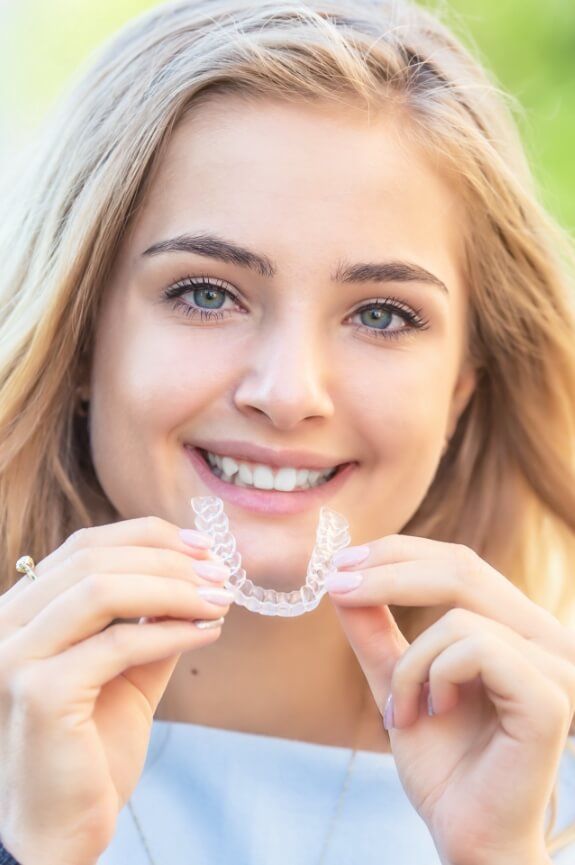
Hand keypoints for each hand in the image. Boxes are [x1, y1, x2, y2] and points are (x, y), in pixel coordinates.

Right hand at [0, 518, 231, 864]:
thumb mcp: (127, 670)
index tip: (202, 546)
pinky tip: (208, 633)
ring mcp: (15, 656)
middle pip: (94, 559)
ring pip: (103, 589)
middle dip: (169, 560)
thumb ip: (150, 622)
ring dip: (174, 588)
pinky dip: (171, 631)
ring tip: (220, 600)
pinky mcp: (39, 692)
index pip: (84, 545)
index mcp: (23, 611)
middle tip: (220, 574)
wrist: (60, 828)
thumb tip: (198, 578)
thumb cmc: (91, 748)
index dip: (147, 536)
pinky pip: (118, 643)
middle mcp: (7, 624)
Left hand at [327, 536, 574, 864]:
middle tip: (338, 587)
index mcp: (514, 628)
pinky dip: (435, 677)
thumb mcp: (397, 682)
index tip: (343, 562)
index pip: (460, 562)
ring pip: (458, 616)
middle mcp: (543, 637)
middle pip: (462, 567)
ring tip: (404, 710)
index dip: (399, 552)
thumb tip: (343, 579)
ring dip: (410, 663)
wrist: (467, 834)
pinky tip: (435, 713)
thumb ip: (376, 633)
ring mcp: (553, 665)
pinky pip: (475, 648)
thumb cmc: (443, 765)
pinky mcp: (548, 696)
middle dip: (388, 572)